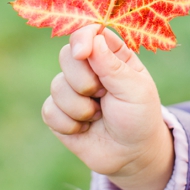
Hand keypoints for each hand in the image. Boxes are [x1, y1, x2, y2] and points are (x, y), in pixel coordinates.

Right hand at [41, 25, 173, 189]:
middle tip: (103, 96)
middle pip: (66, 57)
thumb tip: (92, 38)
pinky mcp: (57, 113)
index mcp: (109, 54)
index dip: (81, 39)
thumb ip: (111, 64)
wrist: (132, 157)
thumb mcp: (134, 90)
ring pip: (57, 87)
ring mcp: (70, 90)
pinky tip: (84, 129)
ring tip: (98, 117)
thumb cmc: (139, 118)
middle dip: (83, 81)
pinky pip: (49, 111)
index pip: (88, 32)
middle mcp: (87, 68)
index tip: (83, 53)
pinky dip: (69, 124)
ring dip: (81, 108)